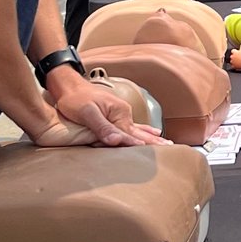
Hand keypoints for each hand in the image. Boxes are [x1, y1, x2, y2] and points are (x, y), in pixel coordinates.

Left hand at [44, 73, 168, 146]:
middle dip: (155, 141)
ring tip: (167, 143)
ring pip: (139, 130)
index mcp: (118, 112)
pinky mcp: (115, 115)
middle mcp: (123, 113)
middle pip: (140, 132)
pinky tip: (153, 132)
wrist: (69, 86)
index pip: (130, 135)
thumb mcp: (87, 112)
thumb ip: (102, 127)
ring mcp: (120, 114)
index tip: (152, 155)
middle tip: (171, 148)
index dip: (137, 146)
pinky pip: (133, 126)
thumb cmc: (75, 98)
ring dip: (153, 138)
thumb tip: (116, 140)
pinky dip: (144, 131)